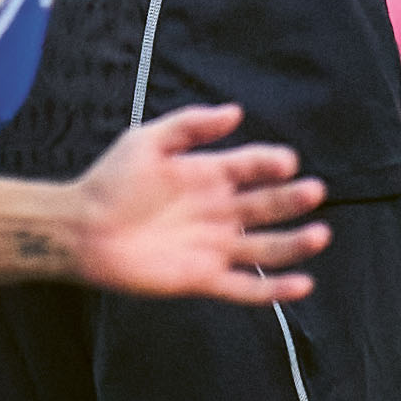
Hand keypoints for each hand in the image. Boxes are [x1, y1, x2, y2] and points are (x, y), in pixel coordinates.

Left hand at [70, 104, 329, 301]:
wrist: (81, 229)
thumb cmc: (111, 180)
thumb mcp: (148, 141)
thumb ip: (190, 125)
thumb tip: (235, 111)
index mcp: (210, 174)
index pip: (252, 166)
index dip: (270, 163)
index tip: (286, 162)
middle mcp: (220, 210)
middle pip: (267, 205)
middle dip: (292, 199)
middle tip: (314, 191)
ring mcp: (214, 246)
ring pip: (266, 247)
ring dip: (295, 243)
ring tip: (319, 235)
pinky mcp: (203, 278)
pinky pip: (246, 287)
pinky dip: (275, 289)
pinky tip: (302, 284)